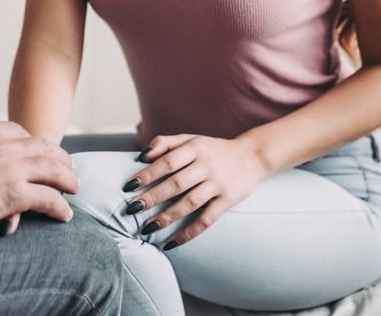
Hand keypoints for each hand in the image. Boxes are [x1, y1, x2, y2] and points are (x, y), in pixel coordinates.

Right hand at [0, 121, 78, 231]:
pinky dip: (60, 206)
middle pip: (43, 148)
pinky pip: (48, 198)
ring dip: (67, 179)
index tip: (39, 152)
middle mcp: (5, 146)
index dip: (34, 144)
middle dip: (59, 157)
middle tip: (68, 168)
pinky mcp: (15, 193)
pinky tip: (65, 215)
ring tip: (74, 188)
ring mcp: (13, 168)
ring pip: (53, 170)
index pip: (19, 132)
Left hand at [123, 134, 268, 248]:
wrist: (252, 155)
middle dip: (152, 197)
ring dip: (167, 217)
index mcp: (195, 148)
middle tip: (132, 208)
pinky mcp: (228, 200)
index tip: (128, 186)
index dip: (147, 174)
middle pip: (176, 183)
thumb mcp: (192, 139)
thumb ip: (166, 143)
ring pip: (190, 203)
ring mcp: (218, 184)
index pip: (167, 161)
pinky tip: (172, 242)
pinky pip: (206, 219)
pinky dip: (189, 232)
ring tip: (147, 228)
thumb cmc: (213, 149)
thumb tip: (141, 156)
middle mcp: (207, 165)